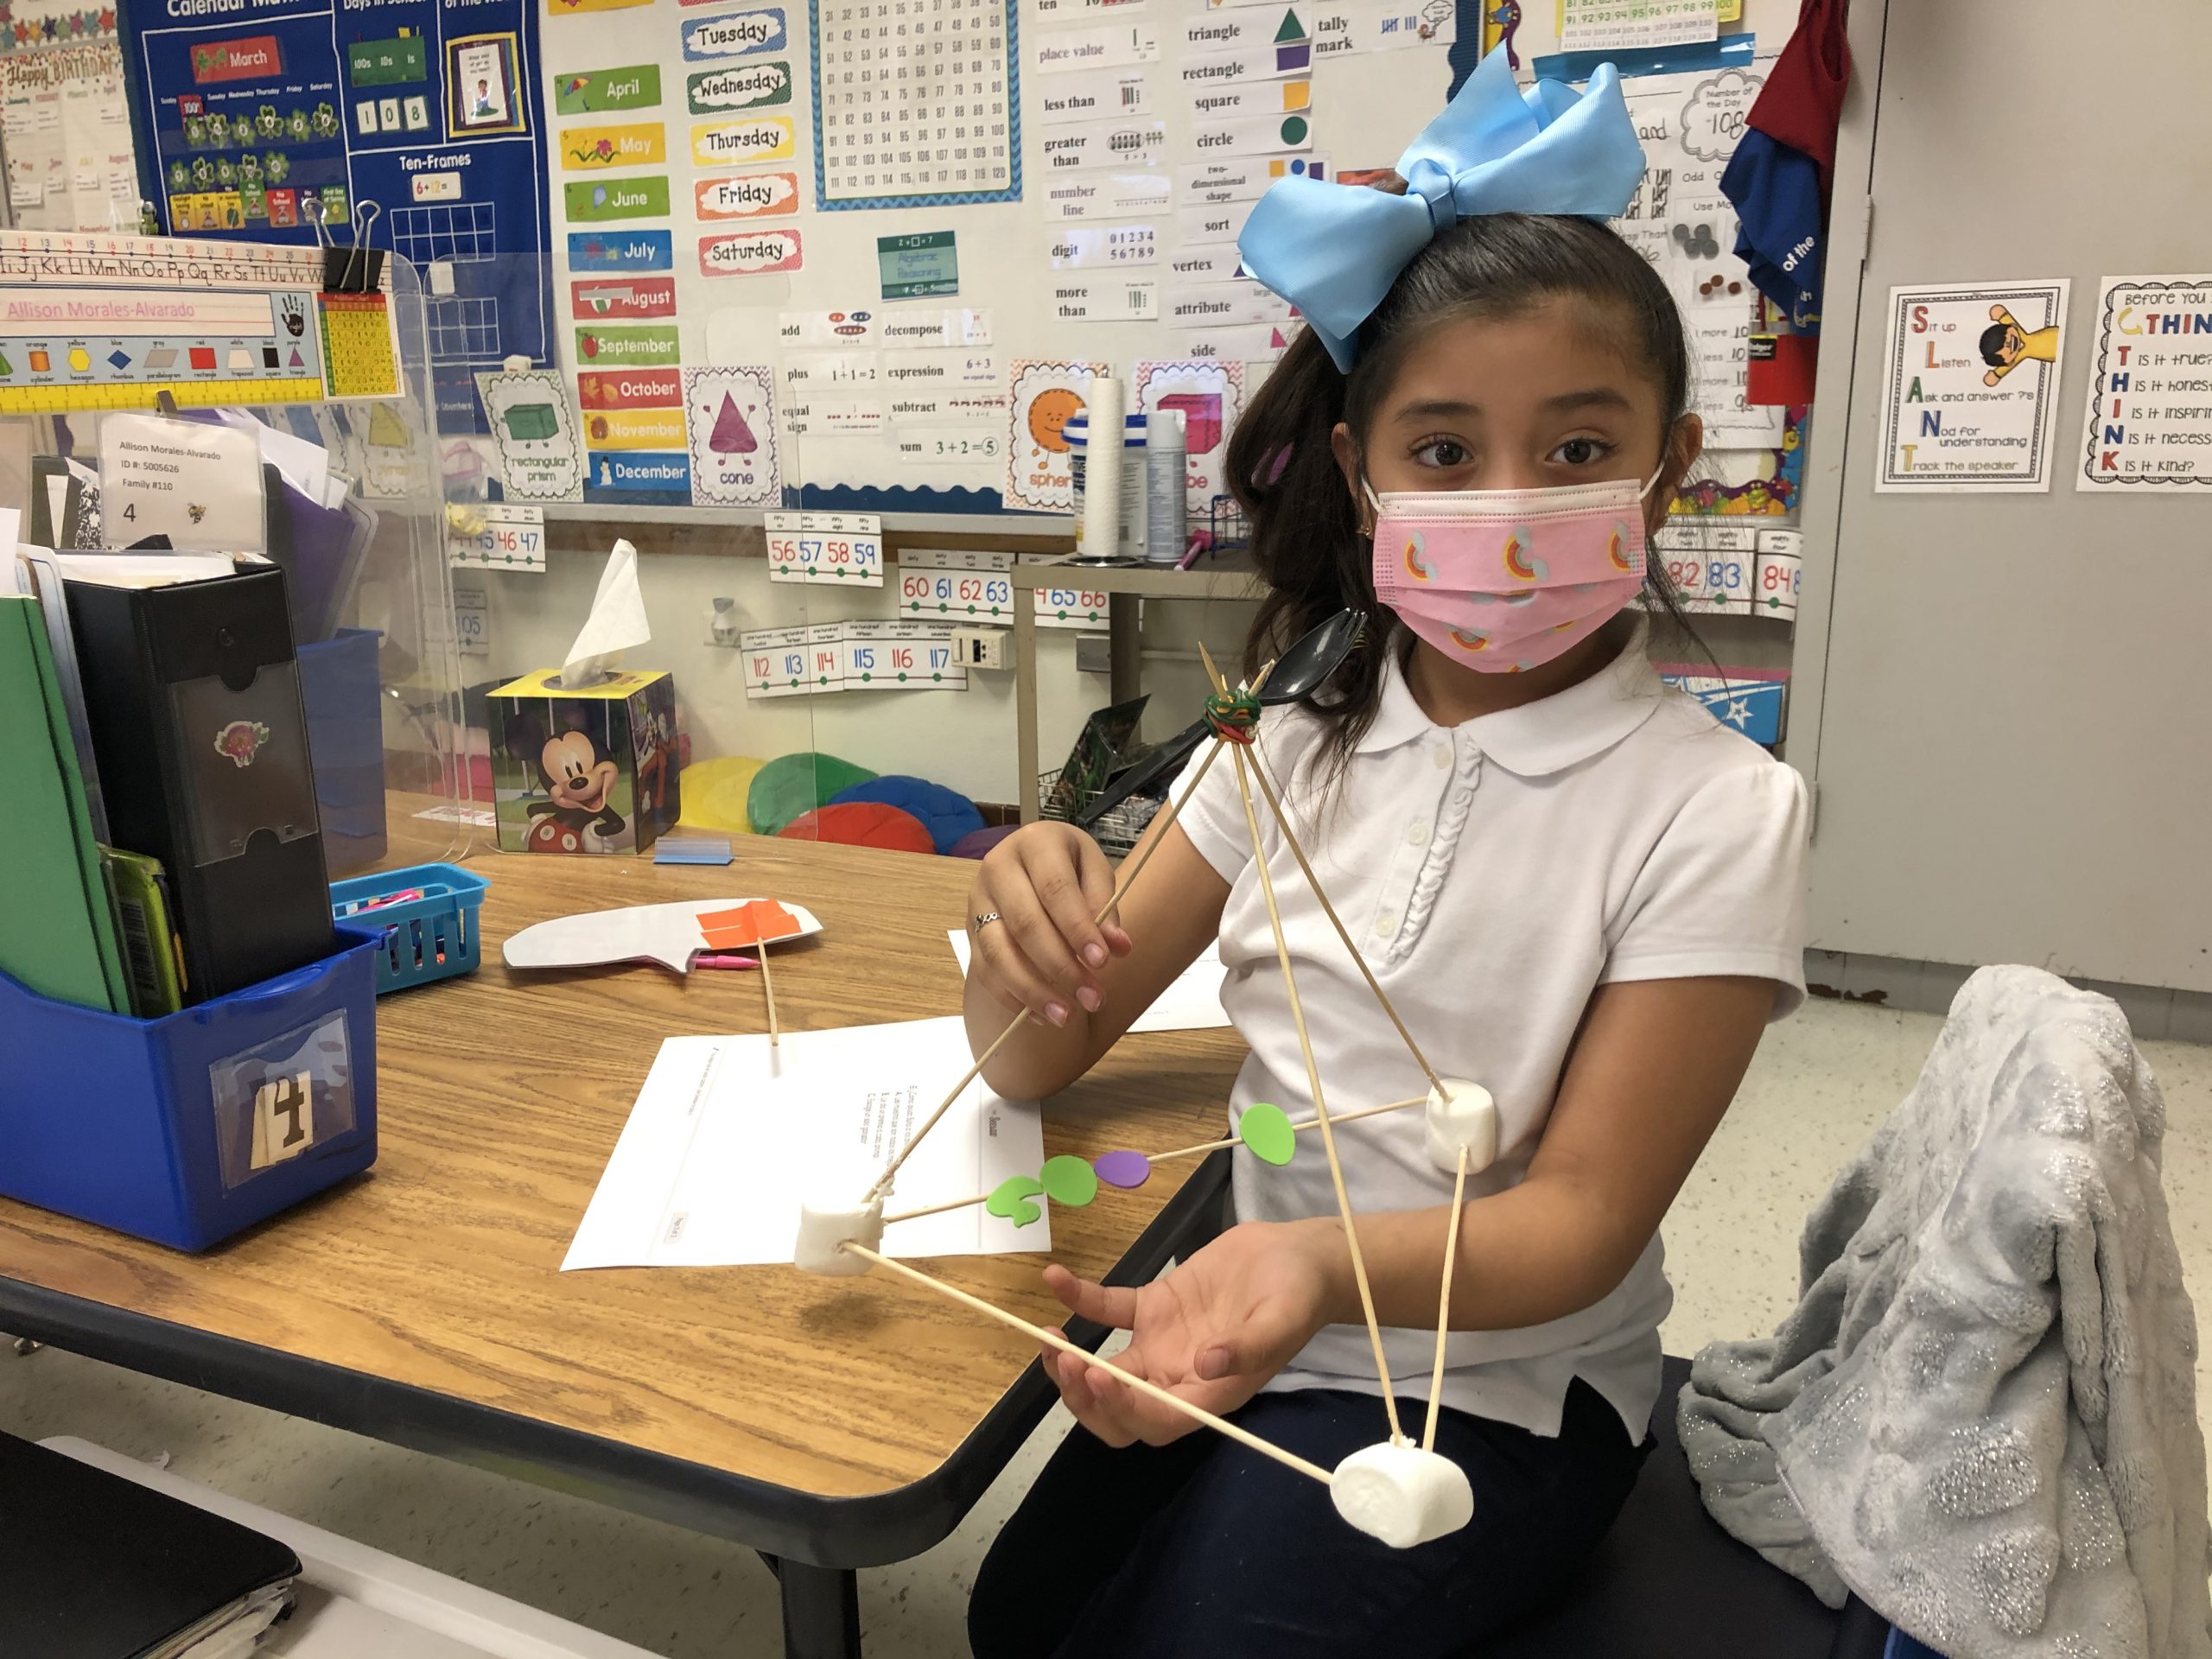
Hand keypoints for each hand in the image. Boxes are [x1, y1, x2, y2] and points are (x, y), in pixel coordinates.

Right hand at [968, 822, 1130, 1026]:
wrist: (1032, 867)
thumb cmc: (1070, 868)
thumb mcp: (1095, 872)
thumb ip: (1106, 907)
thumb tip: (1117, 947)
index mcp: (1035, 843)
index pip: (1055, 888)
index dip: (1078, 927)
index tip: (1103, 962)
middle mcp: (997, 868)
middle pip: (1025, 924)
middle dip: (1061, 967)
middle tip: (1093, 998)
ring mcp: (978, 902)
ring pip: (998, 952)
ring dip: (1033, 990)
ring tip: (1066, 1017)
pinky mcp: (970, 933)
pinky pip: (985, 971)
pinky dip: (1013, 998)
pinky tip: (1042, 1015)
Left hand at [1038, 1220, 1340, 1446]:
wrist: (1301, 1256)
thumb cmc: (1299, 1294)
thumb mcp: (1282, 1320)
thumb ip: (1248, 1347)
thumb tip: (1207, 1365)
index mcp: (1210, 1393)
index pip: (1156, 1420)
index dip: (1123, 1408)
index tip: (1098, 1377)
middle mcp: (1178, 1377)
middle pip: (1119, 1408)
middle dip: (1085, 1397)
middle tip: (1065, 1361)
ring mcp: (1161, 1344)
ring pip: (1104, 1368)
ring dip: (1071, 1361)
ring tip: (1048, 1338)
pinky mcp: (1154, 1308)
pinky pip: (1109, 1310)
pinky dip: (1081, 1299)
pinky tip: (1057, 1278)